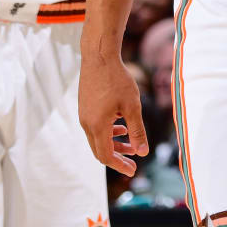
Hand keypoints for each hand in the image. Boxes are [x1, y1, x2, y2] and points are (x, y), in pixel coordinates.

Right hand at [77, 51, 147, 175]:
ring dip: (114, 144)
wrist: (99, 56)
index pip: (106, 156)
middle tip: (133, 162)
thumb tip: (143, 152)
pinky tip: (121, 125)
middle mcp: (87, 123)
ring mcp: (84, 114)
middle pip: (100, 150)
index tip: (133, 170)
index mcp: (98, 126)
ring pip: (97, 138)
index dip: (120, 165)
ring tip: (131, 143)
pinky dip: (108, 131)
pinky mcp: (85, 106)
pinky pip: (95, 126)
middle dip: (117, 157)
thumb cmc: (116, 80)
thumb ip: (137, 131)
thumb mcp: (132, 106)